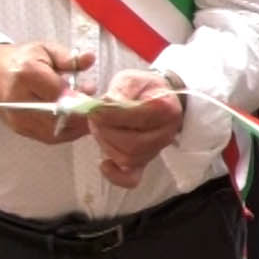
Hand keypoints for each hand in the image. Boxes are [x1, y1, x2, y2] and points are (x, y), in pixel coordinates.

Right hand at [0, 43, 94, 143]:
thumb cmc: (22, 60)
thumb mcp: (46, 50)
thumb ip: (69, 58)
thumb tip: (90, 59)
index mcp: (27, 73)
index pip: (59, 92)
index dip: (79, 95)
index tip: (92, 92)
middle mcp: (20, 99)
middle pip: (58, 115)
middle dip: (80, 113)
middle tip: (95, 106)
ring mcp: (18, 117)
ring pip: (55, 130)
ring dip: (76, 125)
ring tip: (88, 113)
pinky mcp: (20, 129)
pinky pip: (48, 137)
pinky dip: (66, 131)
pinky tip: (76, 121)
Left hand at [89, 70, 186, 188]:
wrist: (158, 99)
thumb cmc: (144, 89)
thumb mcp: (132, 79)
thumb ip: (119, 91)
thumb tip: (103, 106)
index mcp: (166, 108)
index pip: (138, 117)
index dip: (111, 115)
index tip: (95, 109)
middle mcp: (166, 133)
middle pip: (132, 143)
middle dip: (105, 132)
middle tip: (93, 119)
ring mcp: (156, 150)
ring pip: (128, 158)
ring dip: (106, 145)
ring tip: (98, 129)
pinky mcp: (145, 162)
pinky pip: (132, 178)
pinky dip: (115, 176)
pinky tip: (104, 164)